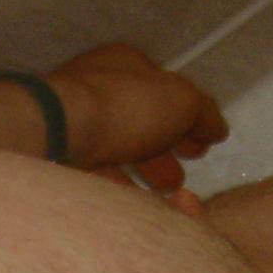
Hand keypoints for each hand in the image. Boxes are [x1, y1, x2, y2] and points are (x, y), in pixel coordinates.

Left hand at [48, 43, 227, 205]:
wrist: (56, 133)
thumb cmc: (125, 106)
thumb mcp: (180, 101)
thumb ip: (202, 113)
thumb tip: (217, 129)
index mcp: (122, 65)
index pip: (161, 88)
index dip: (186, 116)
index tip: (204, 145)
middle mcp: (93, 89)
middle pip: (137, 121)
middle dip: (165, 149)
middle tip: (183, 176)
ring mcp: (70, 124)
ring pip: (115, 150)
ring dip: (143, 171)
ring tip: (165, 195)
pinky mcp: (55, 158)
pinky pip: (92, 175)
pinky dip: (117, 189)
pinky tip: (135, 207)